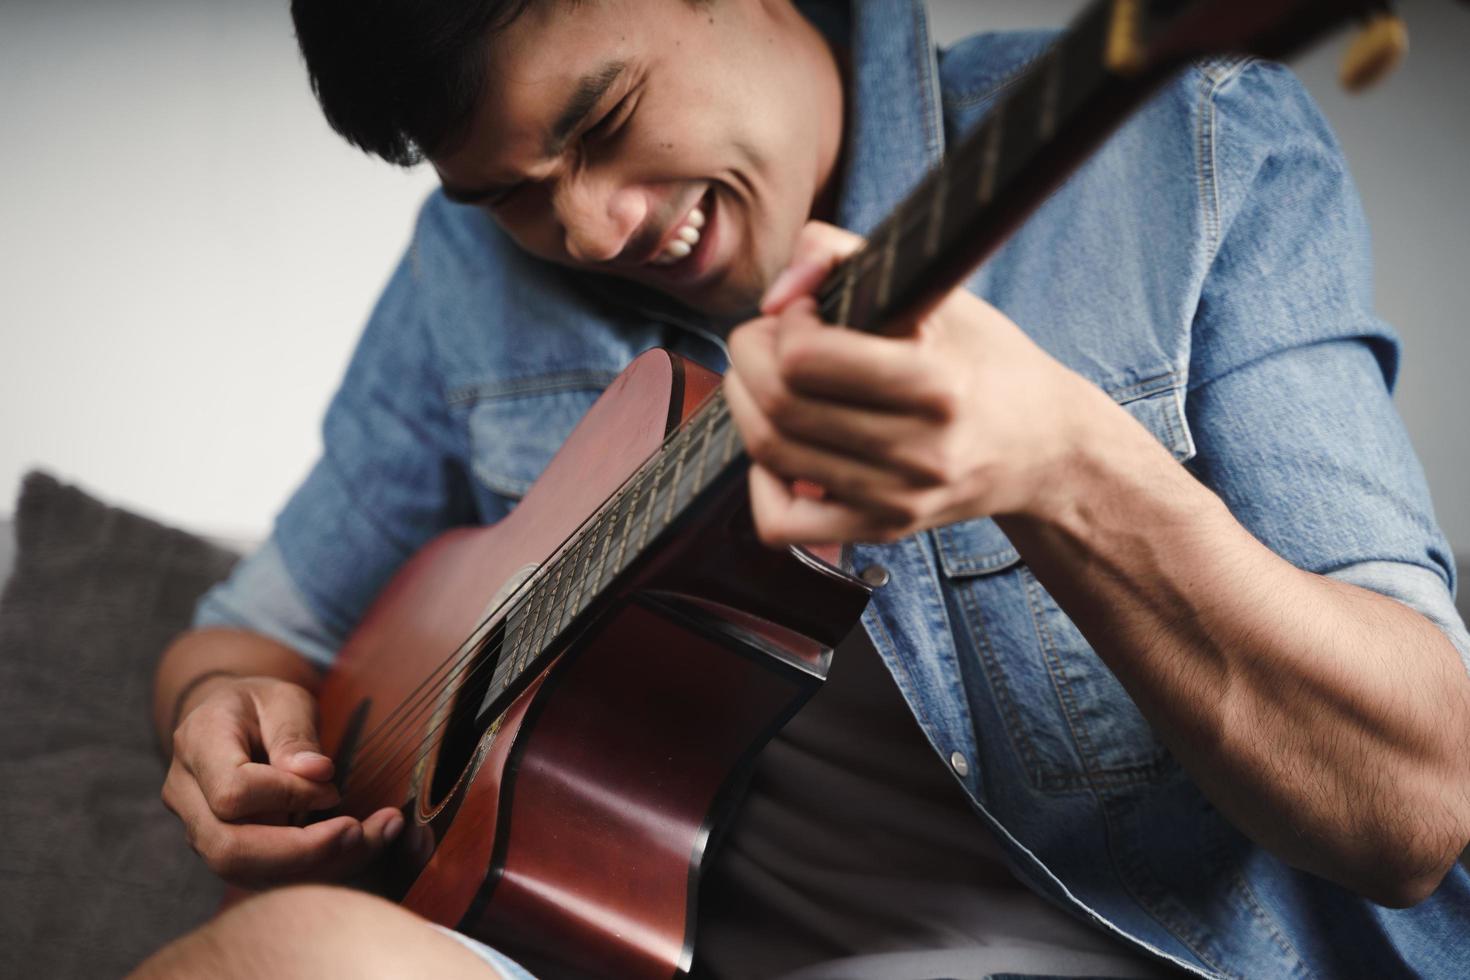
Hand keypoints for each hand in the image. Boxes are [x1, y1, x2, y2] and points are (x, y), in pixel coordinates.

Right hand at [161, 675, 402, 887]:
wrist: (230, 722)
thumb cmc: (261, 704)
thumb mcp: (284, 700)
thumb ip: (295, 735)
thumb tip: (317, 773)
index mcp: (198, 744)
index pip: (233, 793)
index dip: (287, 796)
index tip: (332, 787)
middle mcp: (187, 796)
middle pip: (228, 849)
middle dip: (300, 851)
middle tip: (356, 831)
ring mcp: (200, 831)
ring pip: (246, 873)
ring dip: (316, 866)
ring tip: (373, 836)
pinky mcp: (225, 853)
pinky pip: (266, 876)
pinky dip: (317, 869)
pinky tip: (360, 846)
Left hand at [724, 221, 1112, 545]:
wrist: (1043, 446)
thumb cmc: (981, 357)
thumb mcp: (934, 288)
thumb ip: (844, 254)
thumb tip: (774, 297)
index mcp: (937, 383)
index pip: (805, 358)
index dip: (783, 323)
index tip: (803, 310)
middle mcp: (920, 451)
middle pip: (778, 404)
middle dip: (748, 356)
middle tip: (766, 337)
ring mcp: (899, 498)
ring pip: (769, 454)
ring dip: (746, 403)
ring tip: (768, 377)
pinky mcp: (881, 529)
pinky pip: (781, 522)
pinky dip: (760, 481)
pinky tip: (784, 447)